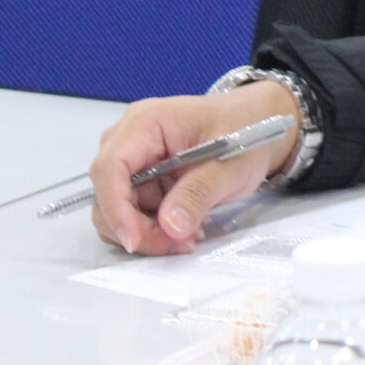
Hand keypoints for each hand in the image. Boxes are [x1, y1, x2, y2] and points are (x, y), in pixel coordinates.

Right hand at [89, 79, 299, 255]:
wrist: (256, 123)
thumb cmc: (245, 129)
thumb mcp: (228, 164)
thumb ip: (198, 193)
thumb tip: (170, 226)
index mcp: (147, 122)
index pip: (110, 167)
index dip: (115, 208)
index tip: (134, 240)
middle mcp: (131, 138)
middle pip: (109, 193)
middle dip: (137, 227)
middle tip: (178, 243)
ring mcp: (136, 159)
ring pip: (119, 209)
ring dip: (148, 232)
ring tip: (190, 235)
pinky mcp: (143, 177)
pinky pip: (135, 212)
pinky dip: (155, 228)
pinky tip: (186, 227)